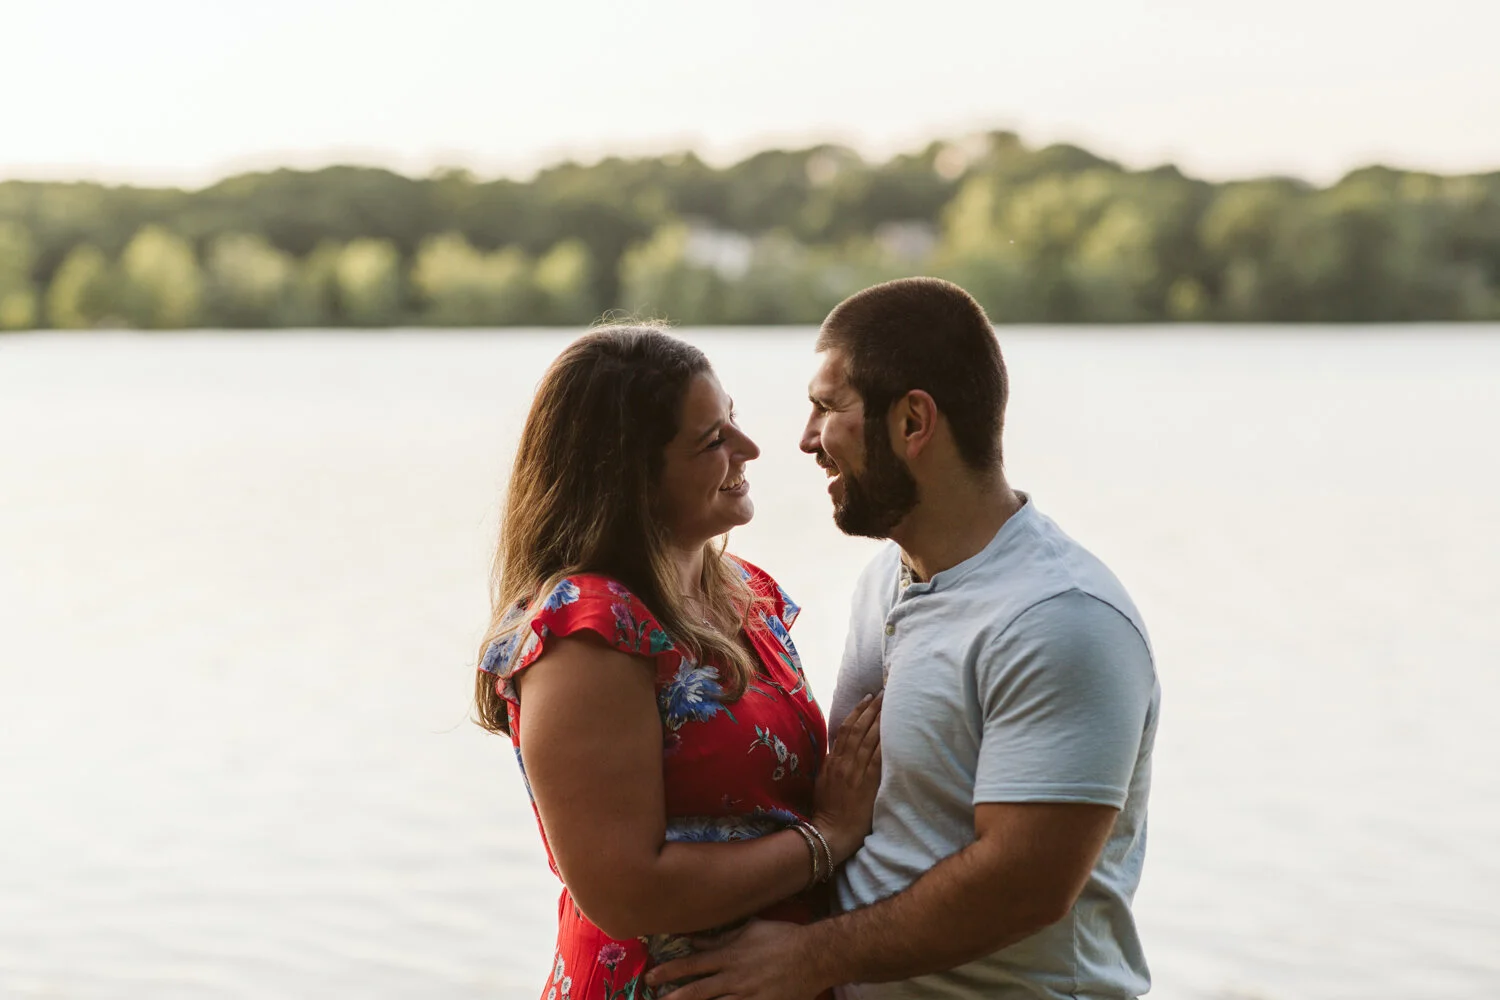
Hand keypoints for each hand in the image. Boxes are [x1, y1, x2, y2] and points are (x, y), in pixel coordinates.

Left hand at [646, 920, 824, 999]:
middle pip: (697, 991)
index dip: (669, 972)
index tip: (651, 977)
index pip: (692, 965)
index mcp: (729, 955)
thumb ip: (721, 937)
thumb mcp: (749, 929)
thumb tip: (695, 938)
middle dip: (673, 997)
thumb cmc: (782, 937)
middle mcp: (734, 977)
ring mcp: (747, 996)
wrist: (813, 955)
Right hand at [812, 690, 882, 864]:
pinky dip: (885, 742)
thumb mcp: (823, 782)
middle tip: (884, 692)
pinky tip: (894, 730)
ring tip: (890, 703)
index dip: (857, 711)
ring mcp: (855, 772)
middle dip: (872, 708)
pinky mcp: (867, 784)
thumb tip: (839, 750)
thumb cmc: (827, 810)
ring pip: (868, 738)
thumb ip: (831, 764)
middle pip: (858, 728)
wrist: (830, 832)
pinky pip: (877, 758)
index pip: (845, 728)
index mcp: (832, 760)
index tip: (867, 697)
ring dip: (879, 719)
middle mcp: (843, 762)